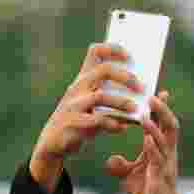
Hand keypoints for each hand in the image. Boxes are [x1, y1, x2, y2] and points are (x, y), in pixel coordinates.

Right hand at [30, 43, 142, 192]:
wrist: (52, 143)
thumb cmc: (79, 122)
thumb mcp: (92, 106)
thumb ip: (111, 98)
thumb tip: (140, 95)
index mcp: (82, 79)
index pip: (95, 52)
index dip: (114, 49)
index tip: (130, 56)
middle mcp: (77, 87)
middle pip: (104, 71)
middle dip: (125, 77)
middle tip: (141, 87)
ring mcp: (73, 104)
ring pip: (101, 96)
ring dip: (121, 102)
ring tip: (136, 110)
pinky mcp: (72, 123)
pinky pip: (96, 120)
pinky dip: (112, 124)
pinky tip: (122, 128)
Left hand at [104, 90, 170, 193]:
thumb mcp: (130, 177)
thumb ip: (121, 165)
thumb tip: (110, 159)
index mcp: (162, 150)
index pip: (163, 124)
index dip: (161, 109)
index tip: (157, 91)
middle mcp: (168, 154)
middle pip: (170, 125)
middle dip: (163, 110)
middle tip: (153, 95)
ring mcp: (166, 165)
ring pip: (165, 140)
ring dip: (155, 125)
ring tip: (146, 113)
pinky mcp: (162, 178)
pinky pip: (159, 159)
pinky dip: (153, 147)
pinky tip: (146, 138)